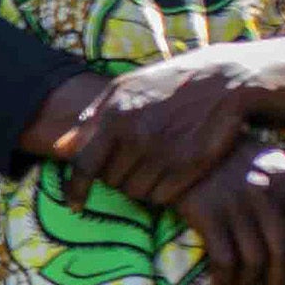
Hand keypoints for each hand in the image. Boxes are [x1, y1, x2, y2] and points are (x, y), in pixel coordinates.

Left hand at [59, 47, 271, 205]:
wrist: (224, 79)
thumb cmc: (169, 83)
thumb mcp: (125, 88)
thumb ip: (91, 119)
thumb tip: (60, 148)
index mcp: (116, 115)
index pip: (85, 165)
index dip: (76, 189)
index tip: (74, 205)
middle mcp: (137, 136)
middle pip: (112, 182)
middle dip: (117, 179)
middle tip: (133, 166)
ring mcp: (164, 152)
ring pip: (136, 193)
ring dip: (140, 187)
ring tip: (152, 167)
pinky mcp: (190, 165)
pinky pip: (161, 197)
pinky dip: (162, 193)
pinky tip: (170, 174)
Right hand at [168, 144, 284, 284]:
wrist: (185, 145)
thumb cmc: (236, 158)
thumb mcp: (275, 169)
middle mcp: (264, 193)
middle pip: (281, 249)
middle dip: (279, 281)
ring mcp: (235, 204)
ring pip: (253, 258)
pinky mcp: (207, 214)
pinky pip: (223, 258)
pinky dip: (225, 281)